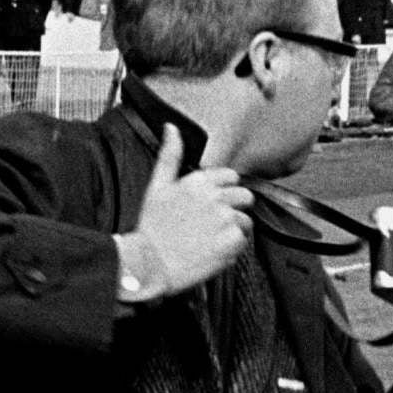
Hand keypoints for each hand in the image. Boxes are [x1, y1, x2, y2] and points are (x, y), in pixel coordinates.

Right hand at [125, 124, 251, 298]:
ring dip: (231, 231)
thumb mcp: (157, 186)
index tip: (210, 204)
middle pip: (245, 197)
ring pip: (245, 221)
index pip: (232, 177)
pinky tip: (210, 251)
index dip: (223, 191)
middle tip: (212, 224)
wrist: (147, 264)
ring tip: (207, 240)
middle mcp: (215, 197)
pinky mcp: (232, 240)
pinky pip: (243, 241)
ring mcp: (225, 219)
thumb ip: (169, 156)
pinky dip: (231, 249)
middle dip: (234, 208)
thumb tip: (172, 127)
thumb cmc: (151, 227)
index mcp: (199, 182)